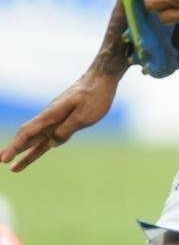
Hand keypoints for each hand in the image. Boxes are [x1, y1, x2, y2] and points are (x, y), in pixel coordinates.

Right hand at [0, 71, 120, 170]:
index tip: (4, 158)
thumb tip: (52, 144)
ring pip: (37, 137)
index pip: (27, 132)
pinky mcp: (65, 118)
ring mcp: (57, 117)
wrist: (102, 77)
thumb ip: (67, 129)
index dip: (15, 146)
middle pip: (28, 135)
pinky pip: (50, 135)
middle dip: (14, 148)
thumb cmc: (95, 95)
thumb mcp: (84, 115)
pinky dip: (41, 145)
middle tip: (1, 160)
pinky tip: (35, 152)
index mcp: (51, 114)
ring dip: (25, 150)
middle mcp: (50, 116)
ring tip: (14, 166)